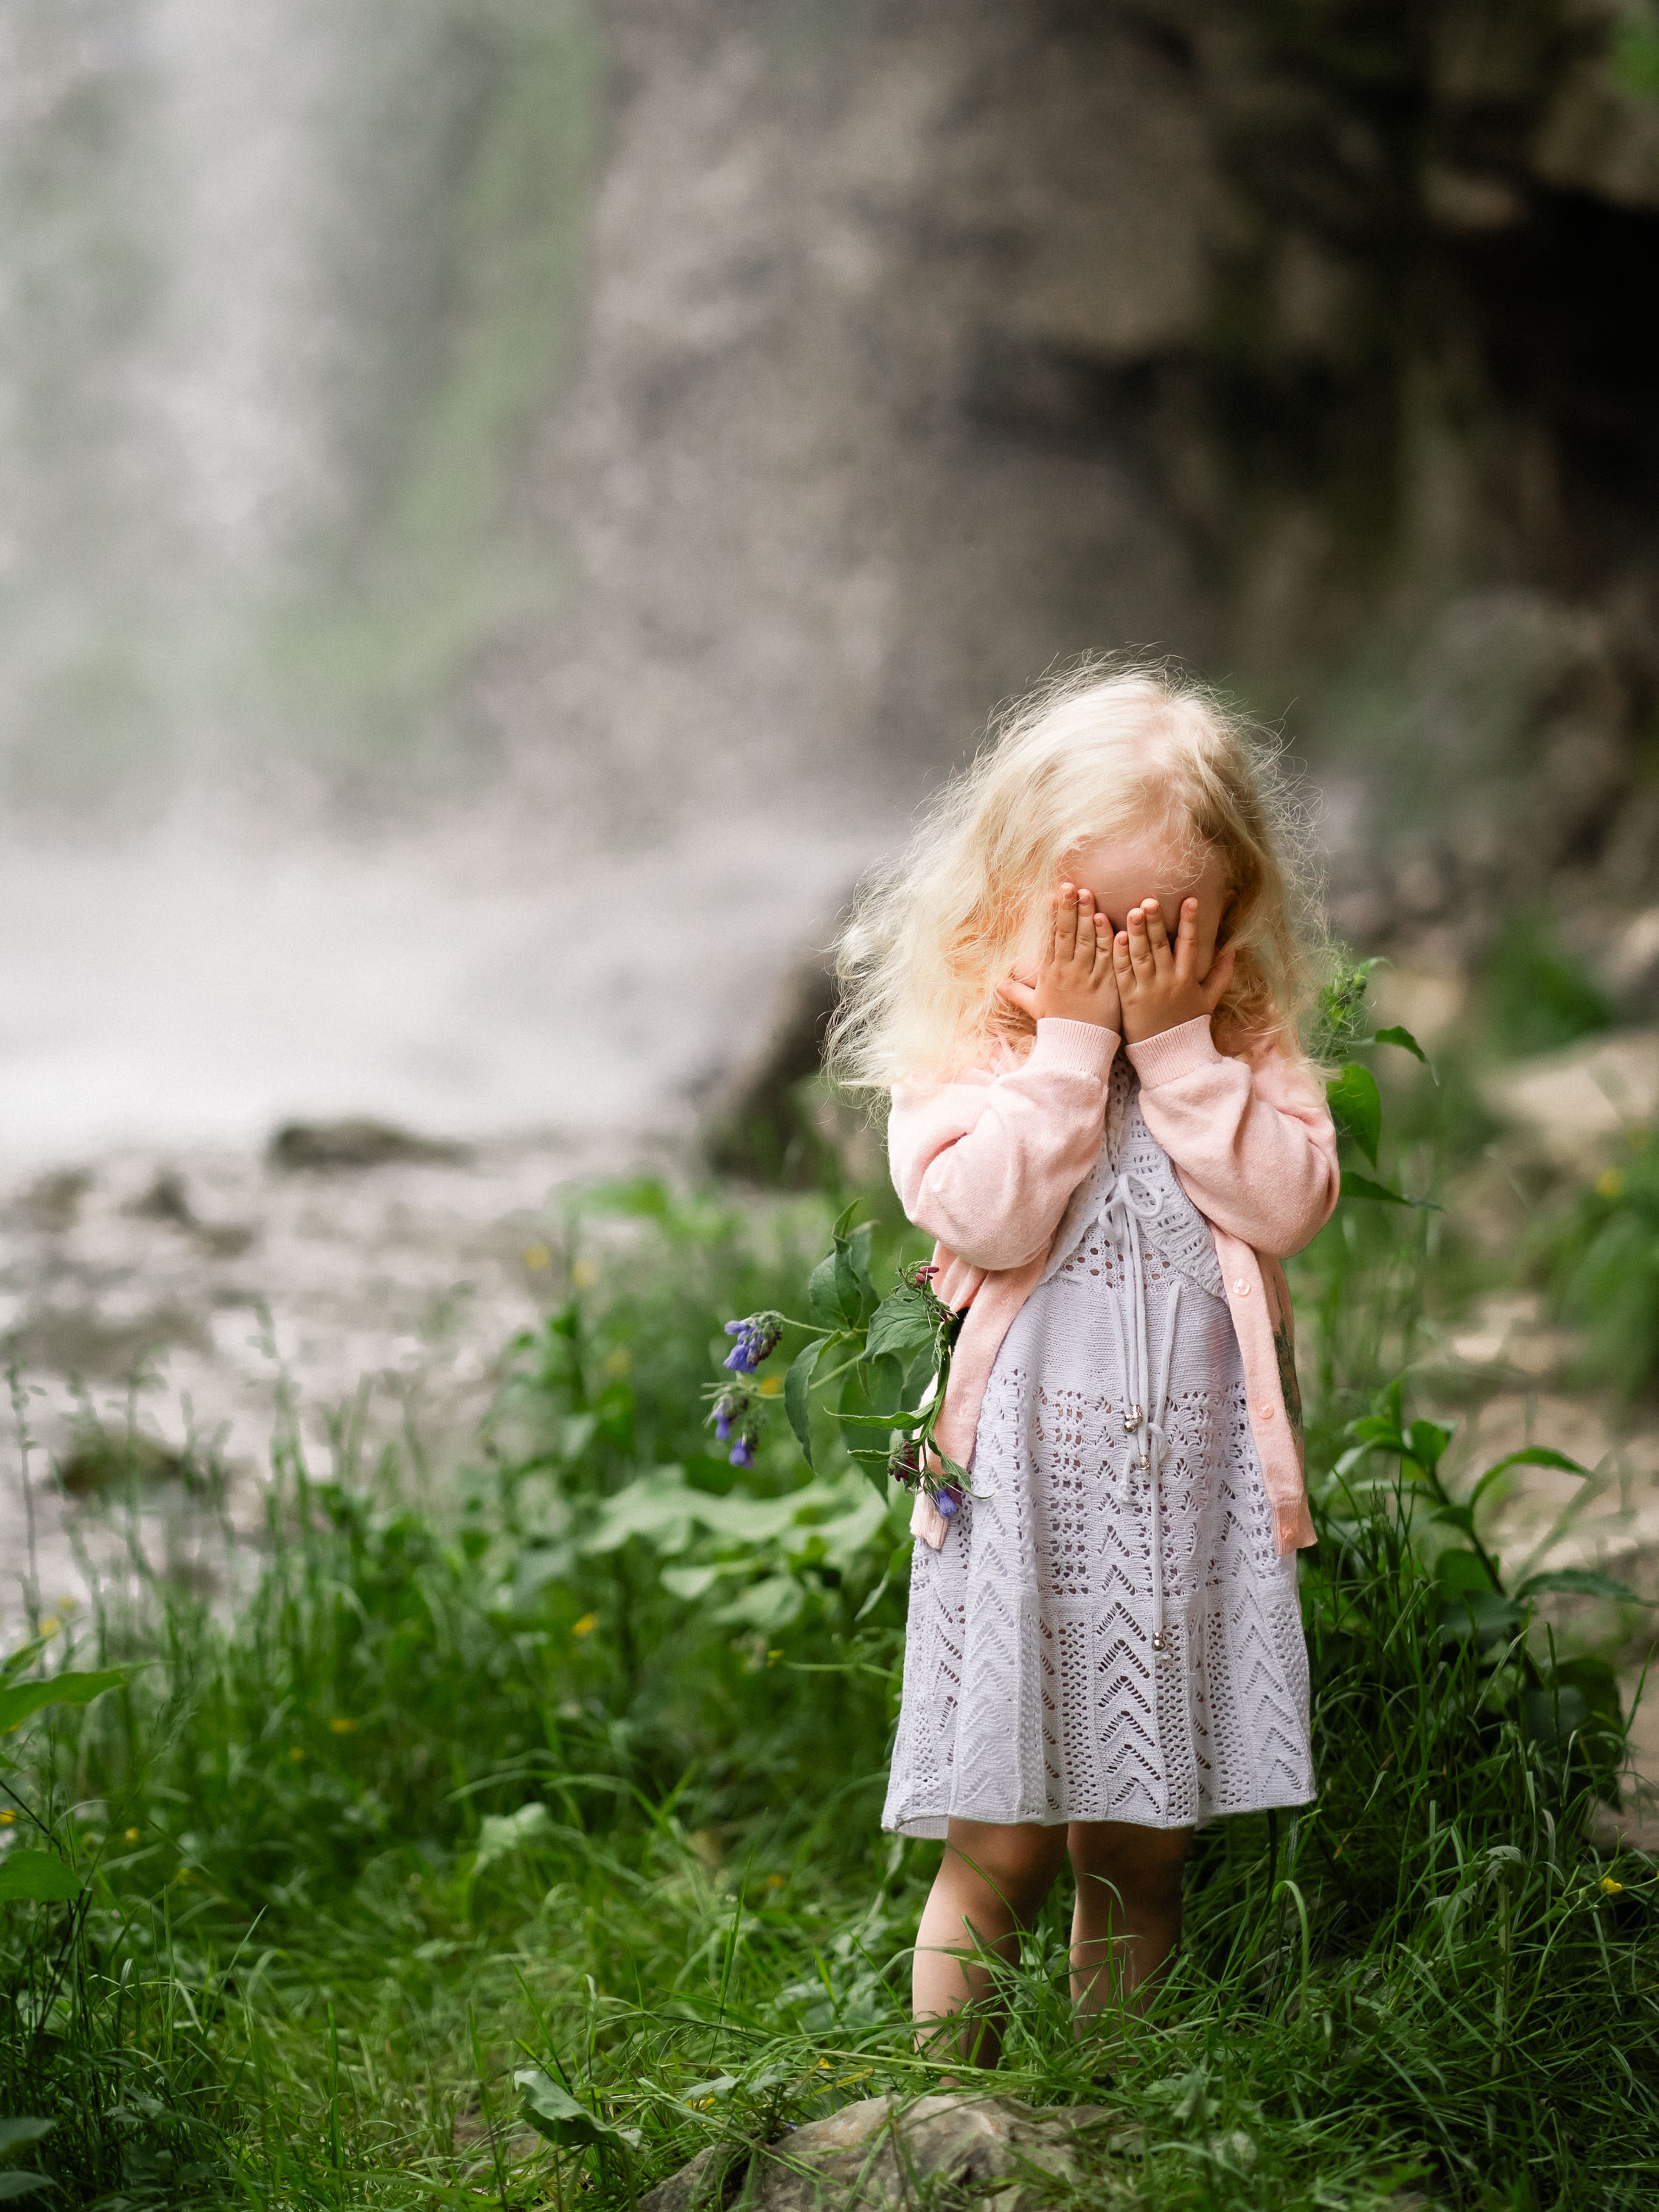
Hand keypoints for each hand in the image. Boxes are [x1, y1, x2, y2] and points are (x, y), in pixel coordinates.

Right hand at [996, 884, 1120, 1031]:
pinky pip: (1107, 956)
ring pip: (1086, 940)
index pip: (1049, 938)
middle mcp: (1066, 971)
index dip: (1051, 916)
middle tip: (1070, 886)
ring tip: (1088, 894)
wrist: (1077, 1046)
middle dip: (1068, 908)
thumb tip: (997, 983)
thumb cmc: (1057, 1026)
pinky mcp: (1106, 983)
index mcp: (1048, 973)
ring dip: (1087, 916)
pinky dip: (1106, 938)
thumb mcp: (1034, 1007)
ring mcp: (1086, 975)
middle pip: (1066, 934)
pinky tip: (1106, 920)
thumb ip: (1016, 992)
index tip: (1052, 896)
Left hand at [1113, 897, 1235, 1043]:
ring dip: (1137, 932)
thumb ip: (1221, 975)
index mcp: (1187, 978)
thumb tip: (1233, 950)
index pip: (1190, 944)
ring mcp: (1148, 989)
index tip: (1190, 900)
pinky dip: (1120, 954)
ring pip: (1141, 955)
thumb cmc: (1188, 1024)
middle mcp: (1168, 981)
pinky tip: (1117, 936)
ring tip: (1134, 911)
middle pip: (1161, 946)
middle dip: (1156, 922)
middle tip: (1150, 900)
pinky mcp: (1128, 999)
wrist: (1170, 1054)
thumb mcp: (1208, 999)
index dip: (1190, 922)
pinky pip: (1123, 973)